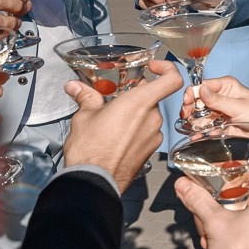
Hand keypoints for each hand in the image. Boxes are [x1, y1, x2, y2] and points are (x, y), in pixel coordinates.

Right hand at [63, 60, 182, 191]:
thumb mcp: (84, 116)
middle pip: (153, 98)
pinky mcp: (151, 150)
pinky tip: (118, 136)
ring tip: (113, 121)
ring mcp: (154, 135)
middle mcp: (152, 118)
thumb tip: (76, 87)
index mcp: (139, 103)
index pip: (172, 79)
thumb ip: (86, 97)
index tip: (153, 68)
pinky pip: (148, 133)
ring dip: (135, 115)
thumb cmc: (91, 150)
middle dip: (136, 97)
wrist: (94, 181)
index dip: (167, 69)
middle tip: (118, 99)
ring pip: (149, 116)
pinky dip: (136, 130)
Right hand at [181, 77, 248, 139]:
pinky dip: (200, 132)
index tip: (187, 103)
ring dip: (194, 122)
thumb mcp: (239, 106)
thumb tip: (200, 90)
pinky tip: (198, 136)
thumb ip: (218, 100)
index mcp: (226, 86)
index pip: (202, 86)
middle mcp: (220, 97)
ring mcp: (219, 112)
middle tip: (186, 118)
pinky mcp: (219, 126)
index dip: (192, 94)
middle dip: (189, 109)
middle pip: (197, 101)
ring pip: (199, 115)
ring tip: (193, 128)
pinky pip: (205, 128)